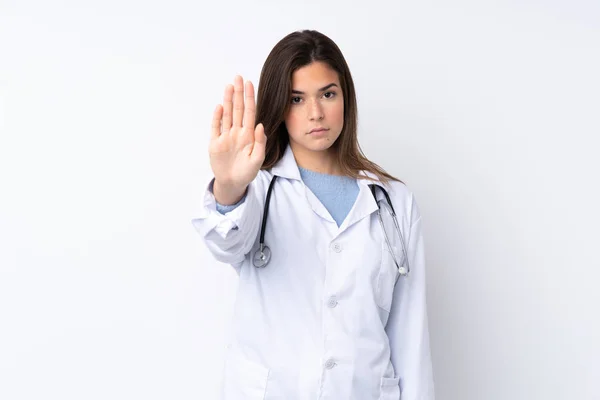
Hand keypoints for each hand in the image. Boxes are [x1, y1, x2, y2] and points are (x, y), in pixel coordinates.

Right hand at [209, 75, 266, 203]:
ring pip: (227, 115)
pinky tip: (220, 106)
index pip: (250, 112)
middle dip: (238, 93)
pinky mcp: (215, 143)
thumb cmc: (247, 172)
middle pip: (238, 109)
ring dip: (228, 100)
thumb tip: (260, 125)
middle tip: (238, 77)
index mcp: (249, 135)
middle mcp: (237, 132)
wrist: (233, 183)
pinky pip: (216, 127)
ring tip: (229, 86)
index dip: (250, 98)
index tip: (250, 84)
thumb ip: (260, 142)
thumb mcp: (257, 159)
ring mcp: (225, 136)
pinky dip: (217, 117)